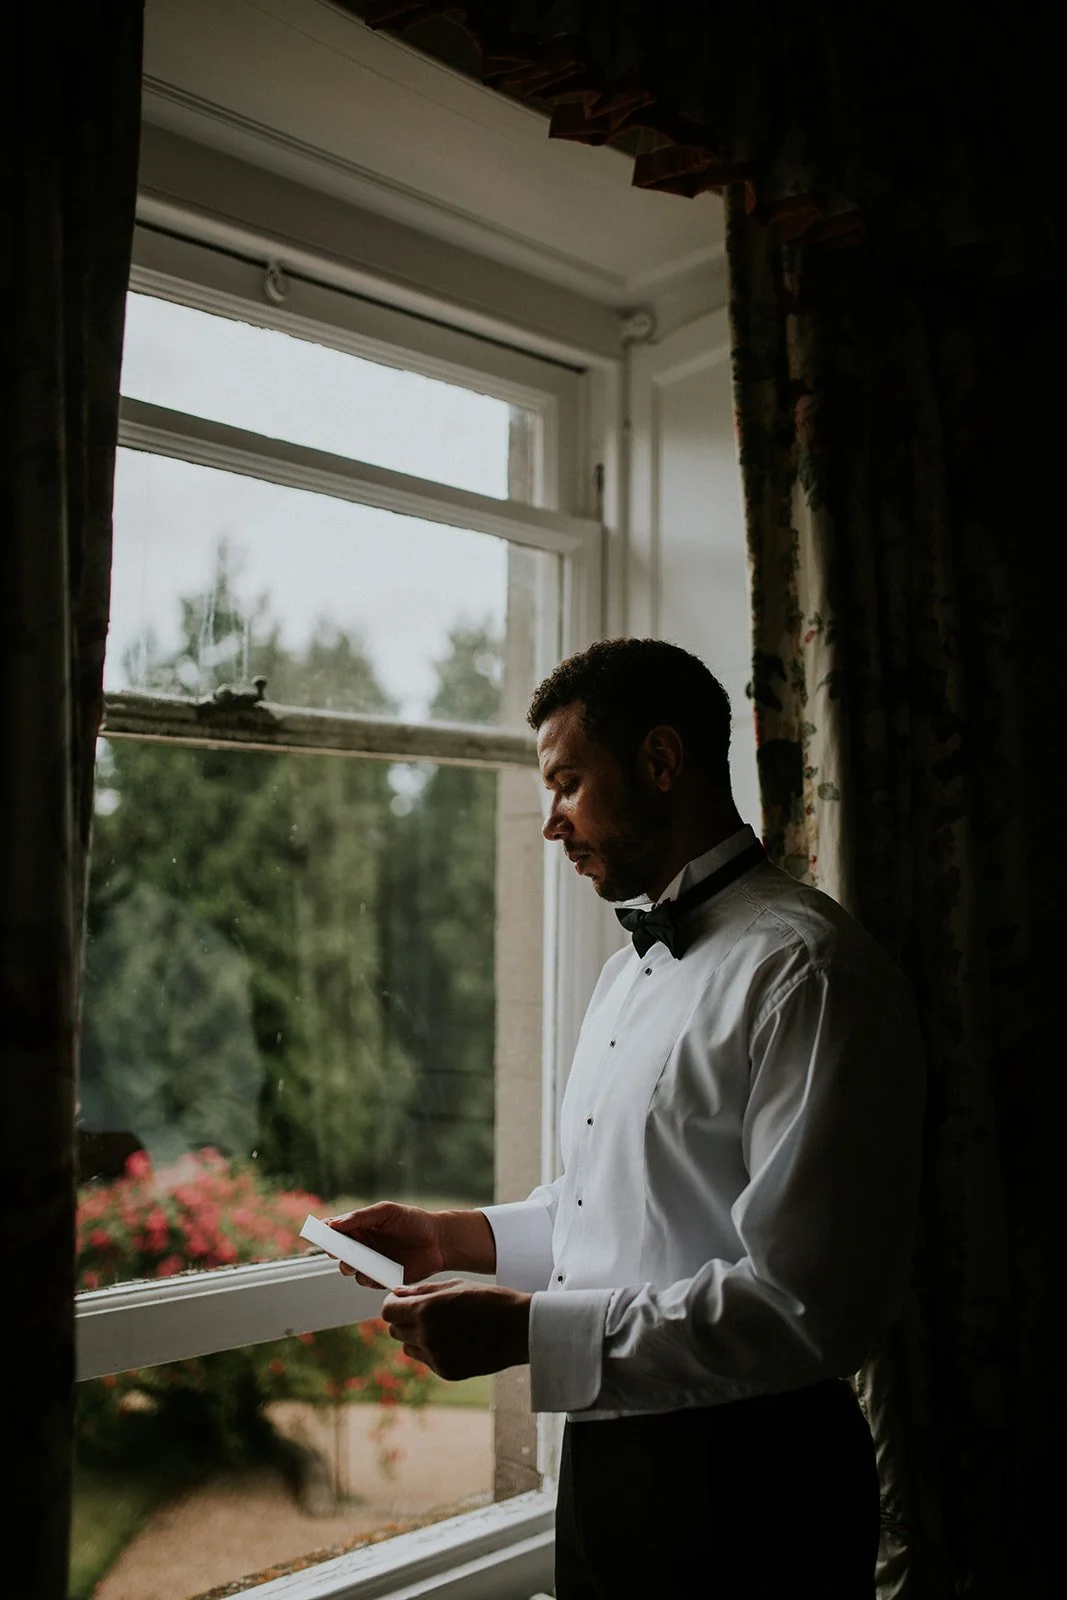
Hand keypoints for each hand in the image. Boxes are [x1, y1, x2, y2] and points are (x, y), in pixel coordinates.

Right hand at [327, 1202, 443, 1285]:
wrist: (438, 1241)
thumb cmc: (412, 1220)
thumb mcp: (386, 1212)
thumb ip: (361, 1217)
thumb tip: (334, 1224)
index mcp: (360, 1227)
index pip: (336, 1231)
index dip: (326, 1232)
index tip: (321, 1232)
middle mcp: (362, 1246)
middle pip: (338, 1252)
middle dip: (335, 1251)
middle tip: (336, 1249)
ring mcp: (370, 1263)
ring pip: (349, 1269)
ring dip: (349, 1266)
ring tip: (356, 1262)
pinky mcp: (381, 1278)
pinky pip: (366, 1281)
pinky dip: (367, 1278)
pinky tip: (374, 1273)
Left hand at [381, 1279, 530, 1380]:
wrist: (518, 1329)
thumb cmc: (488, 1300)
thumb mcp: (455, 1286)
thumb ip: (422, 1291)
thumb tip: (397, 1293)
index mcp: (427, 1310)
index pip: (387, 1312)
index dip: (393, 1304)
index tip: (401, 1301)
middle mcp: (427, 1336)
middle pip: (394, 1330)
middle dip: (403, 1320)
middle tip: (422, 1312)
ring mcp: (436, 1357)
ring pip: (407, 1348)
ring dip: (415, 1337)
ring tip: (440, 1326)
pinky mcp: (447, 1372)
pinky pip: (426, 1360)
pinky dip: (432, 1350)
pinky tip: (453, 1340)